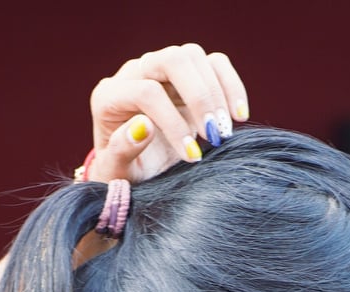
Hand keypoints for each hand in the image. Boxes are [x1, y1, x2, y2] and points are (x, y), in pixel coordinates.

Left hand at [84, 43, 248, 182]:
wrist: (137, 173)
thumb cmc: (124, 176)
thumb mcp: (117, 174)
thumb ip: (121, 151)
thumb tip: (142, 126)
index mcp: (111, 96)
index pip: (147, 92)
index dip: (172, 123)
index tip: (192, 157)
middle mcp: (136, 73)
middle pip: (172, 60)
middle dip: (199, 97)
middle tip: (214, 136)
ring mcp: (162, 71)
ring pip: (195, 57)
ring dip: (217, 93)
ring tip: (224, 133)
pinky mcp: (188, 76)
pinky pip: (215, 64)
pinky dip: (231, 86)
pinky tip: (238, 116)